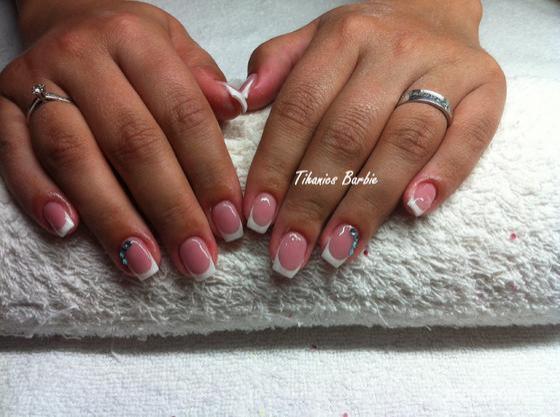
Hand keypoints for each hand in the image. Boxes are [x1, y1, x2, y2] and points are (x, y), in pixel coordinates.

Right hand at [0, 0, 245, 279]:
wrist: (68, 18)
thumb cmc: (133, 46)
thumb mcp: (177, 46)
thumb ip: (205, 80)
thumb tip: (236, 108)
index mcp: (136, 41)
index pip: (183, 115)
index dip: (210, 174)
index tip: (229, 224)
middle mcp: (83, 57)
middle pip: (133, 143)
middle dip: (170, 209)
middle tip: (196, 259)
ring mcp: (35, 81)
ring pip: (74, 155)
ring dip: (112, 216)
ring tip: (144, 264)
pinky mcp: (1, 107)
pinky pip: (14, 155)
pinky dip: (38, 194)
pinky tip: (68, 231)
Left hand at [241, 0, 505, 276]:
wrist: (435, 8)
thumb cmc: (367, 40)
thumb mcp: (316, 37)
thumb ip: (277, 62)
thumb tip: (243, 101)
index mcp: (343, 38)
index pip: (299, 110)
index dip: (275, 167)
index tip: (258, 218)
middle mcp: (392, 51)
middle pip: (346, 134)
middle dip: (313, 201)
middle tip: (291, 254)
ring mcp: (444, 68)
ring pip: (403, 141)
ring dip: (368, 202)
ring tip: (339, 250)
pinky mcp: (486, 89)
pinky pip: (470, 135)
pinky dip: (445, 174)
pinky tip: (415, 210)